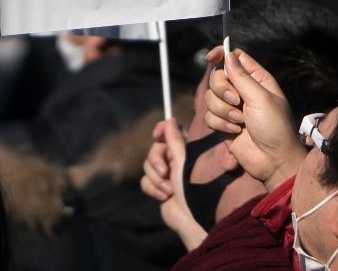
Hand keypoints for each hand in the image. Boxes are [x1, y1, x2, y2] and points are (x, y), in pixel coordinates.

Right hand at [140, 118, 208, 249]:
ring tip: (169, 190)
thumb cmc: (192, 187)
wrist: (191, 217)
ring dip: (156, 179)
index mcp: (184, 151)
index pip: (168, 132)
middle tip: (165, 171)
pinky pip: (145, 182)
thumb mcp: (183, 160)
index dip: (161, 130)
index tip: (157, 134)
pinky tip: (165, 197)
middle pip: (154, 150)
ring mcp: (166, 175)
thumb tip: (170, 119)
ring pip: (147, 166)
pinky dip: (153, 189)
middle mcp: (174, 160)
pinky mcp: (158, 188)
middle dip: (156, 161)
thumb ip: (174, 139)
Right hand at [203, 47, 306, 191]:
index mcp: (256, 79)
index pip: (235, 57)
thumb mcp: (260, 98)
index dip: (221, 54)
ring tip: (239, 121)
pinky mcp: (223, 124)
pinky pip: (209, 116)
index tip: (211, 58)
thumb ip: (241, 76)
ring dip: (222, 110)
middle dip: (222, 89)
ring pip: (210, 97)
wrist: (274, 160)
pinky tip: (235, 132)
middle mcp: (243, 90)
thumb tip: (227, 55)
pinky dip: (220, 124)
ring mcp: (232, 107)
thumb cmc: (275, 127)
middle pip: (217, 76)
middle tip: (236, 101)